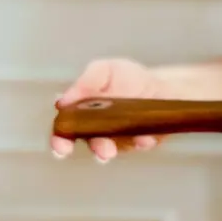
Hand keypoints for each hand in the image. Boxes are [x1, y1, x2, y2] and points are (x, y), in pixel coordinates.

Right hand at [51, 58, 168, 162]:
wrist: (161, 83)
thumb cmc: (127, 77)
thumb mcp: (106, 70)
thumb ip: (87, 81)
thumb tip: (64, 100)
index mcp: (83, 114)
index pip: (66, 132)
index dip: (60, 141)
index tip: (63, 147)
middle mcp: (99, 131)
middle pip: (93, 144)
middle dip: (97, 148)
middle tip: (104, 150)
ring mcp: (122, 139)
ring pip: (117, 149)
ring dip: (120, 149)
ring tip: (124, 146)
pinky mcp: (142, 141)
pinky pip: (142, 144)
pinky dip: (144, 142)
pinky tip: (146, 137)